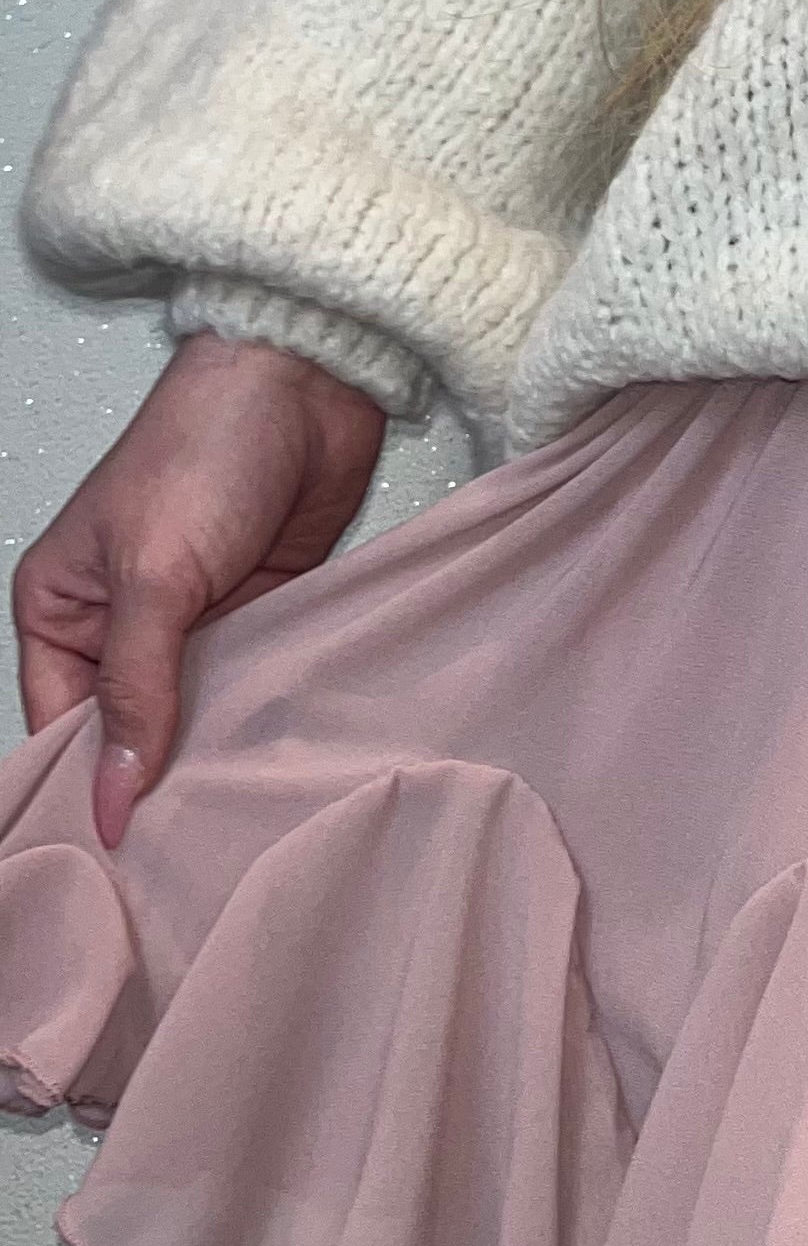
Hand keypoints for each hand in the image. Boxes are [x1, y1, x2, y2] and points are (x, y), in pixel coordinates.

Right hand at [12, 333, 384, 847]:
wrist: (309, 381)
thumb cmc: (207, 445)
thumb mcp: (156, 575)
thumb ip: (137, 688)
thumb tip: (111, 794)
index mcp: (60, 605)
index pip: (59, 724)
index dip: (85, 786)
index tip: (119, 859)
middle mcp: (121, 621)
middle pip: (128, 730)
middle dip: (155, 782)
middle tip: (184, 864)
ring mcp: (197, 620)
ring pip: (198, 715)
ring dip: (219, 756)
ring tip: (238, 830)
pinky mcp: (263, 612)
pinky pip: (256, 685)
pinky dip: (266, 719)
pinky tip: (285, 768)